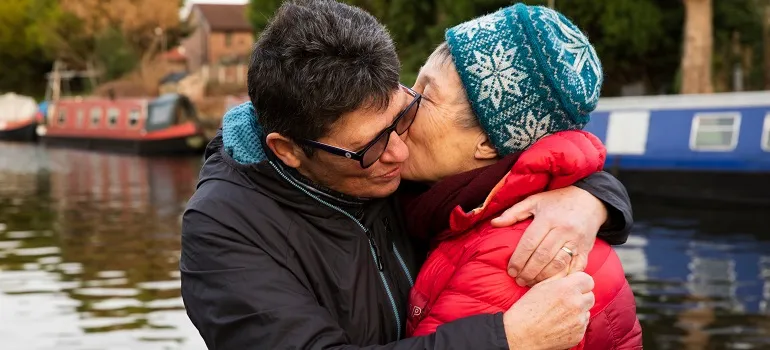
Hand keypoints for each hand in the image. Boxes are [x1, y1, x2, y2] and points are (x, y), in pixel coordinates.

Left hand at [491, 186, 606, 285]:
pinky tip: (551, 284)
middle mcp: (564, 230)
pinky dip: (563, 278)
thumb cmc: (558, 200)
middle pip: (542, 256)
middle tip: (519, 280)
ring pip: (558, 265)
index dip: (518, 259)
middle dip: (528, 272)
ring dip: (543, 277)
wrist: (590, 199)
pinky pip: (575, 269)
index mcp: (548, 218)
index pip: (530, 243)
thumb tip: (494, 223)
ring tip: (531, 283)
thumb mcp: (535, 200)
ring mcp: (577, 241)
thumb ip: (514, 212)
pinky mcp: (586, 250)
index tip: (511, 271)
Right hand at [503, 272, 594, 349]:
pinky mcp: (578, 335)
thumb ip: (558, 276)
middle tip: (566, 300)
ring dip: (578, 311)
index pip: (588, 280)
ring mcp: (579, 321)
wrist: (521, 335)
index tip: (573, 286)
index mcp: (567, 289)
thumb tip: (569, 269)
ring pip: (586, 311)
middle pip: (590, 296)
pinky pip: (582, 325)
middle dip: (581, 296)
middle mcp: (576, 304)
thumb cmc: (526, 309)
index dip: (580, 282)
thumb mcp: (540, 286)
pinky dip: (574, 324)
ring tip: (560, 313)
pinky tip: (560, 324)